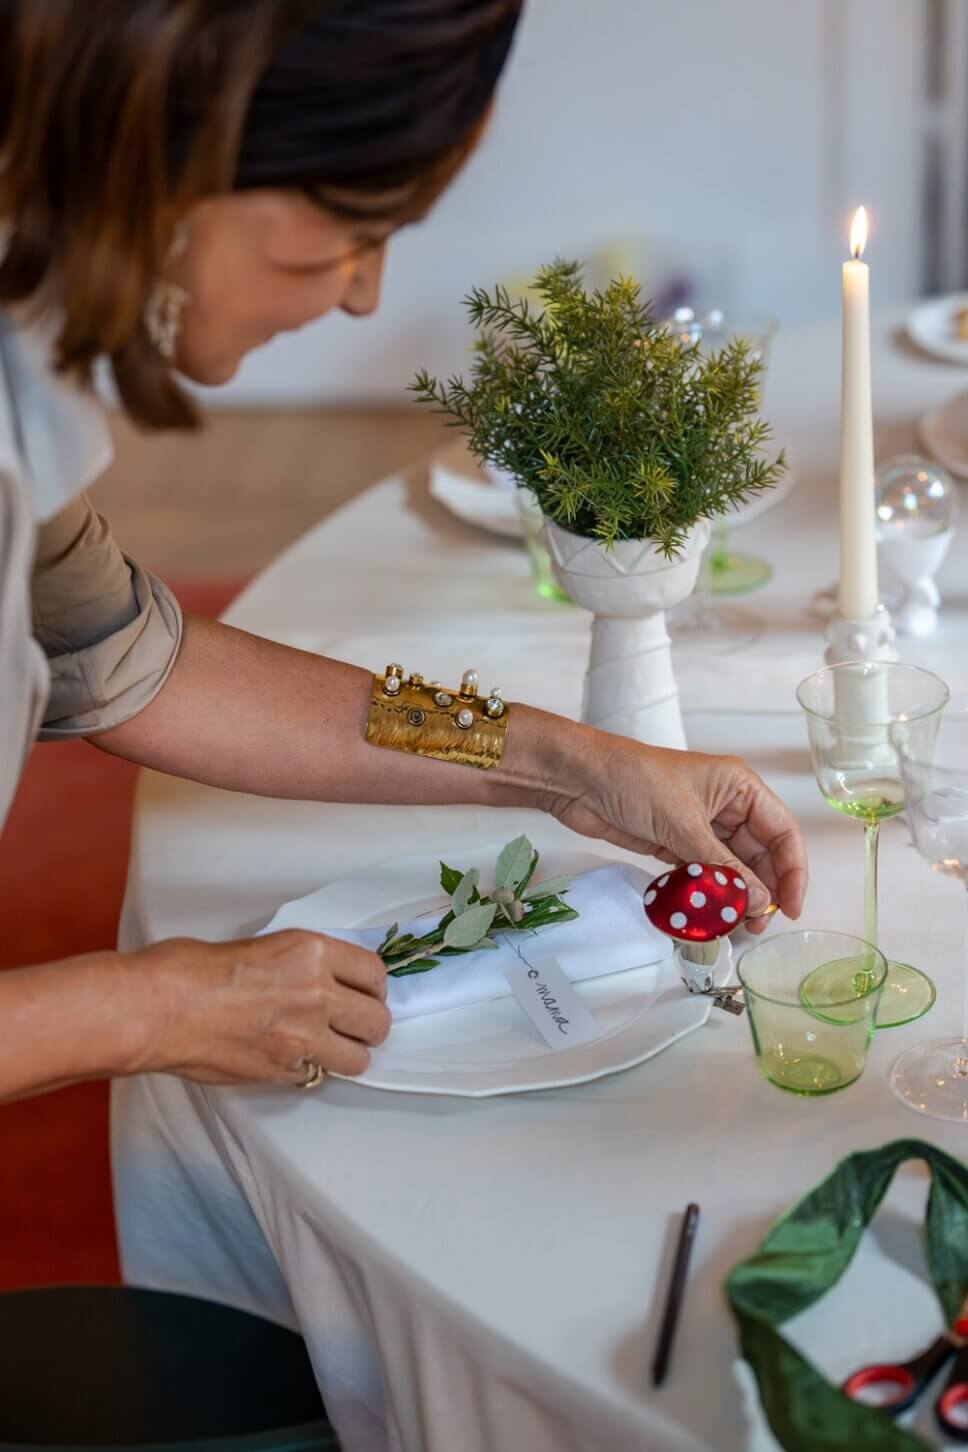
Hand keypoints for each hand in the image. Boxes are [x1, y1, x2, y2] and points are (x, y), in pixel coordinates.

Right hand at [133, 930, 390, 1084]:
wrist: (159, 1007)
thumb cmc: (191, 969)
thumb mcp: (263, 946)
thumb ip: (300, 966)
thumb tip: (320, 981)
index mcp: (312, 953)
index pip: (374, 973)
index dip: (373, 987)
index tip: (367, 992)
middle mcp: (317, 994)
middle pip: (377, 1021)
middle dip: (369, 1024)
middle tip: (353, 1024)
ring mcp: (303, 1038)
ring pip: (358, 1058)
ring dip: (348, 1054)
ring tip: (328, 1047)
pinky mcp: (282, 1071)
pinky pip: (316, 1075)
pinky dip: (307, 1069)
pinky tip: (287, 1057)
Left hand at [543, 727, 806, 932]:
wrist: (580, 780)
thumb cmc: (635, 782)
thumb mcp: (685, 825)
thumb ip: (723, 867)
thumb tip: (757, 903)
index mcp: (740, 787)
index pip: (783, 832)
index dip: (792, 871)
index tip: (789, 908)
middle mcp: (727, 805)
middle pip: (761, 854)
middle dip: (762, 889)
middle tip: (756, 926)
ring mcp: (701, 825)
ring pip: (732, 867)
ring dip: (734, 896)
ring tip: (733, 926)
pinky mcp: (676, 842)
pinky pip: (705, 872)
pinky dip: (709, 893)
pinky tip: (710, 914)